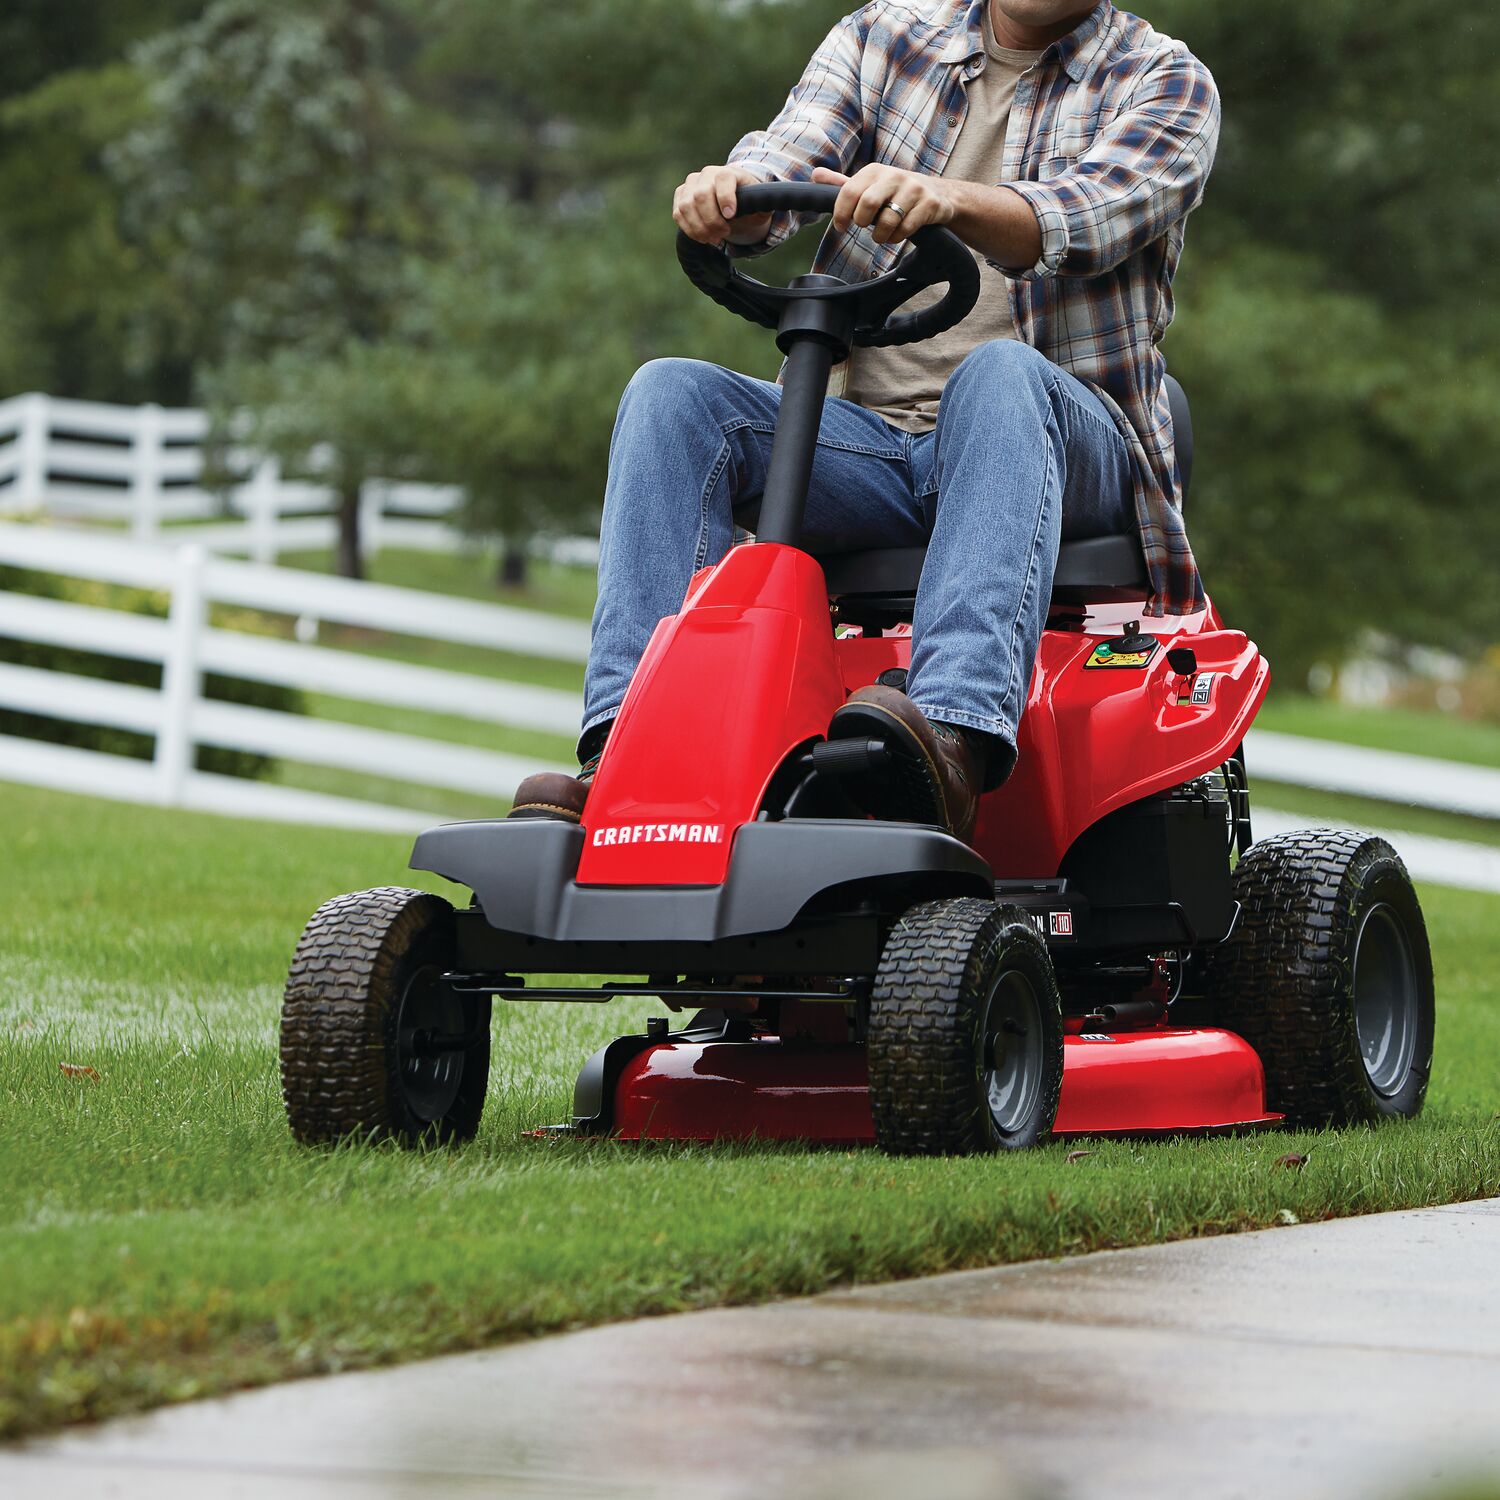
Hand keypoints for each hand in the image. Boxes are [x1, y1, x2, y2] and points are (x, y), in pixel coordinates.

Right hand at [672, 165, 772, 245]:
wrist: (733, 199)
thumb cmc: (748, 203)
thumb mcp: (760, 205)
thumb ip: (762, 205)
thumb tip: (760, 207)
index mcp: (728, 173)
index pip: (723, 178)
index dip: (725, 197)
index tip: (731, 216)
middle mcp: (707, 174)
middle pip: (701, 196)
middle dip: (711, 220)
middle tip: (723, 234)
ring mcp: (691, 184)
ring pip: (686, 206)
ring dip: (700, 228)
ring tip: (714, 238)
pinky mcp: (681, 196)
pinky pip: (678, 214)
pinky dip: (690, 230)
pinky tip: (704, 237)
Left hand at [811, 164, 956, 245]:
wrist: (940, 195)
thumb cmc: (896, 193)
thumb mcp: (870, 185)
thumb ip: (843, 184)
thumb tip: (815, 175)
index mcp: (875, 171)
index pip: (849, 190)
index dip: (841, 213)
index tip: (840, 227)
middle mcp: (894, 176)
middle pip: (867, 204)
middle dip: (862, 223)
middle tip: (865, 227)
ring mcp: (913, 189)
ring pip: (887, 220)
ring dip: (880, 236)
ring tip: (883, 235)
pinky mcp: (929, 204)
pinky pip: (905, 229)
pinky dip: (897, 238)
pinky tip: (898, 233)